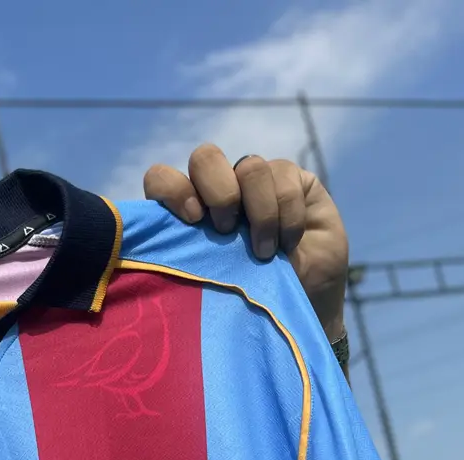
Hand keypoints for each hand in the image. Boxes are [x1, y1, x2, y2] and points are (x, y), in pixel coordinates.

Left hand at [143, 145, 348, 341]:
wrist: (306, 298)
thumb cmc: (249, 297)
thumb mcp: (212, 284)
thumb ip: (187, 263)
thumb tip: (157, 262)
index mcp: (188, 211)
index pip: (162, 178)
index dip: (172, 189)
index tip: (193, 219)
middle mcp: (218, 188)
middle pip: (205, 157)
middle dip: (219, 193)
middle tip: (228, 231)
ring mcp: (254, 179)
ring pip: (250, 167)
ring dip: (260, 214)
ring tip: (264, 253)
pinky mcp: (290, 178)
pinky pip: (284, 179)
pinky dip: (287, 217)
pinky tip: (288, 243)